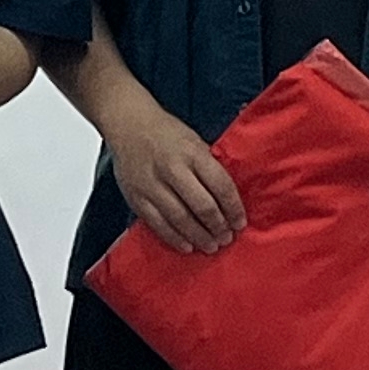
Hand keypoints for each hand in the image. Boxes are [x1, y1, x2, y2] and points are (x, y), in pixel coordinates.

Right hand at [105, 95, 244, 254]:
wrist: (128, 124)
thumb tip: (228, 199)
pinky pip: (158, 224)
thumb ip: (209, 167)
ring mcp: (152, 185)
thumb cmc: (166, 133)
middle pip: (203, 206)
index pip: (221, 186)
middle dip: (218, 227)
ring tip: (211, 246)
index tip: (240, 222)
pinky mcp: (137, 198)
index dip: (234, 209)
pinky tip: (187, 246)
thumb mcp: (195, 141)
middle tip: (227, 237)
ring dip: (199, 236)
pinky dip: (175, 238)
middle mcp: (173, 169)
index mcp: (193, 153)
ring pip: (181, 219)